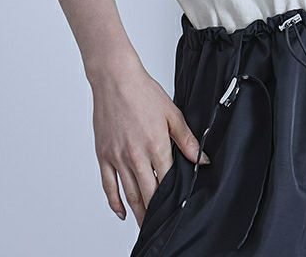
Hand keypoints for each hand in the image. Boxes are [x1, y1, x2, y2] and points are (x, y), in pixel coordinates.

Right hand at [88, 56, 209, 226]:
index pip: (168, 180)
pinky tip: (122, 212)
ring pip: (130, 194)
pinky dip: (115, 203)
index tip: (181, 208)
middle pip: (149, 193)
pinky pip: (109, 186)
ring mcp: (118, 158)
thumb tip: (202, 159)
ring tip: (146, 224)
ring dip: (139, 212)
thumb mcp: (172, 113)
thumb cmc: (143, 92)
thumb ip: (187, 139)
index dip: (175, 196)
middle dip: (156, 212)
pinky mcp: (104, 156)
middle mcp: (135, 156)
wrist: (115, 80)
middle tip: (163, 223)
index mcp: (156, 146)